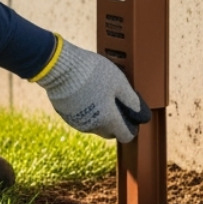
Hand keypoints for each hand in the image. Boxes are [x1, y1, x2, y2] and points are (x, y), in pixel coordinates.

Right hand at [32, 36, 149, 142]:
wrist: (60, 67)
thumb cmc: (92, 73)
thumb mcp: (119, 82)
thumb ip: (132, 100)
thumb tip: (142, 114)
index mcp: (109, 119)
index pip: (126, 136)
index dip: (132, 128)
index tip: (132, 117)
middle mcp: (93, 126)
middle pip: (110, 132)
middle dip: (116, 122)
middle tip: (117, 103)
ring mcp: (77, 122)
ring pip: (95, 125)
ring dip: (100, 117)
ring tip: (101, 94)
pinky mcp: (66, 115)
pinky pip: (82, 118)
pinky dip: (87, 112)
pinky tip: (87, 94)